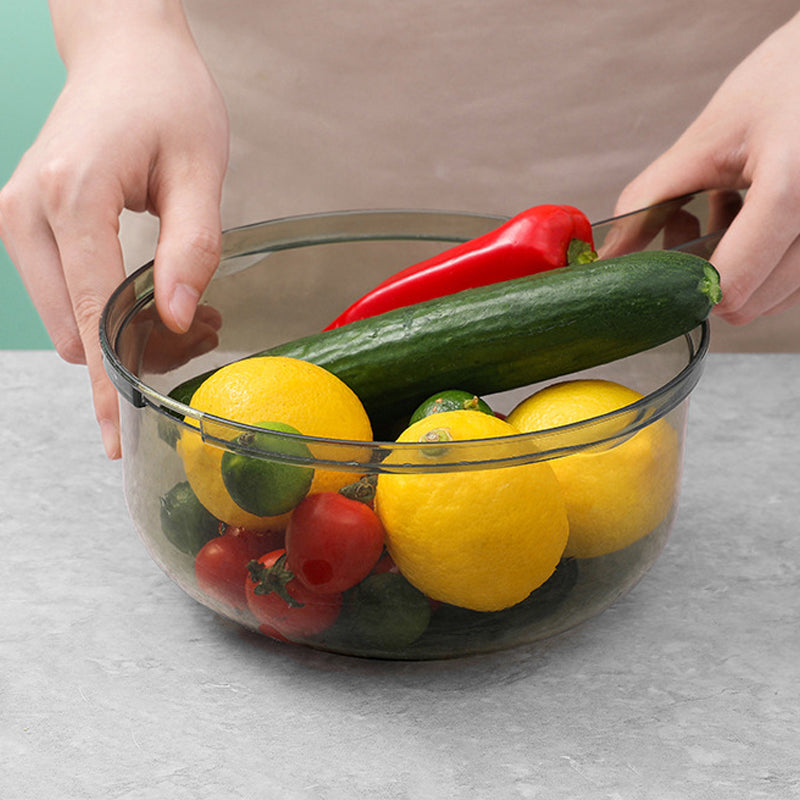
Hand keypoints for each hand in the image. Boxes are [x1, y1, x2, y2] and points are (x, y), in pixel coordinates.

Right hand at [0, 3, 228, 457]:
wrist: (124, 53)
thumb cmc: (166, 98)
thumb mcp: (200, 170)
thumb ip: (191, 247)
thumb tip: (175, 319)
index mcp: (73, 196)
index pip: (93, 312)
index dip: (111, 379)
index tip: (117, 433)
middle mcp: (27, 212)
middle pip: (76, 326)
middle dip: (131, 349)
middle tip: (202, 327)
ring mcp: (17, 219)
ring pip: (66, 318)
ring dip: (118, 329)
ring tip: (184, 304)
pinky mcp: (25, 224)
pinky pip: (62, 294)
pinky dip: (103, 308)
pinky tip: (148, 293)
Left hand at [611, 12, 799, 324]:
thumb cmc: (785, 81)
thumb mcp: (708, 138)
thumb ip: (649, 201)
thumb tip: (609, 255)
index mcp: (792, 186)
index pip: (730, 284)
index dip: (685, 286)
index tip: (663, 262)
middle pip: (748, 302)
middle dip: (706, 275)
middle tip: (688, 223)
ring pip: (772, 298)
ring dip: (737, 269)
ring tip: (725, 210)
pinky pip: (793, 281)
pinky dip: (764, 261)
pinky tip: (750, 213)